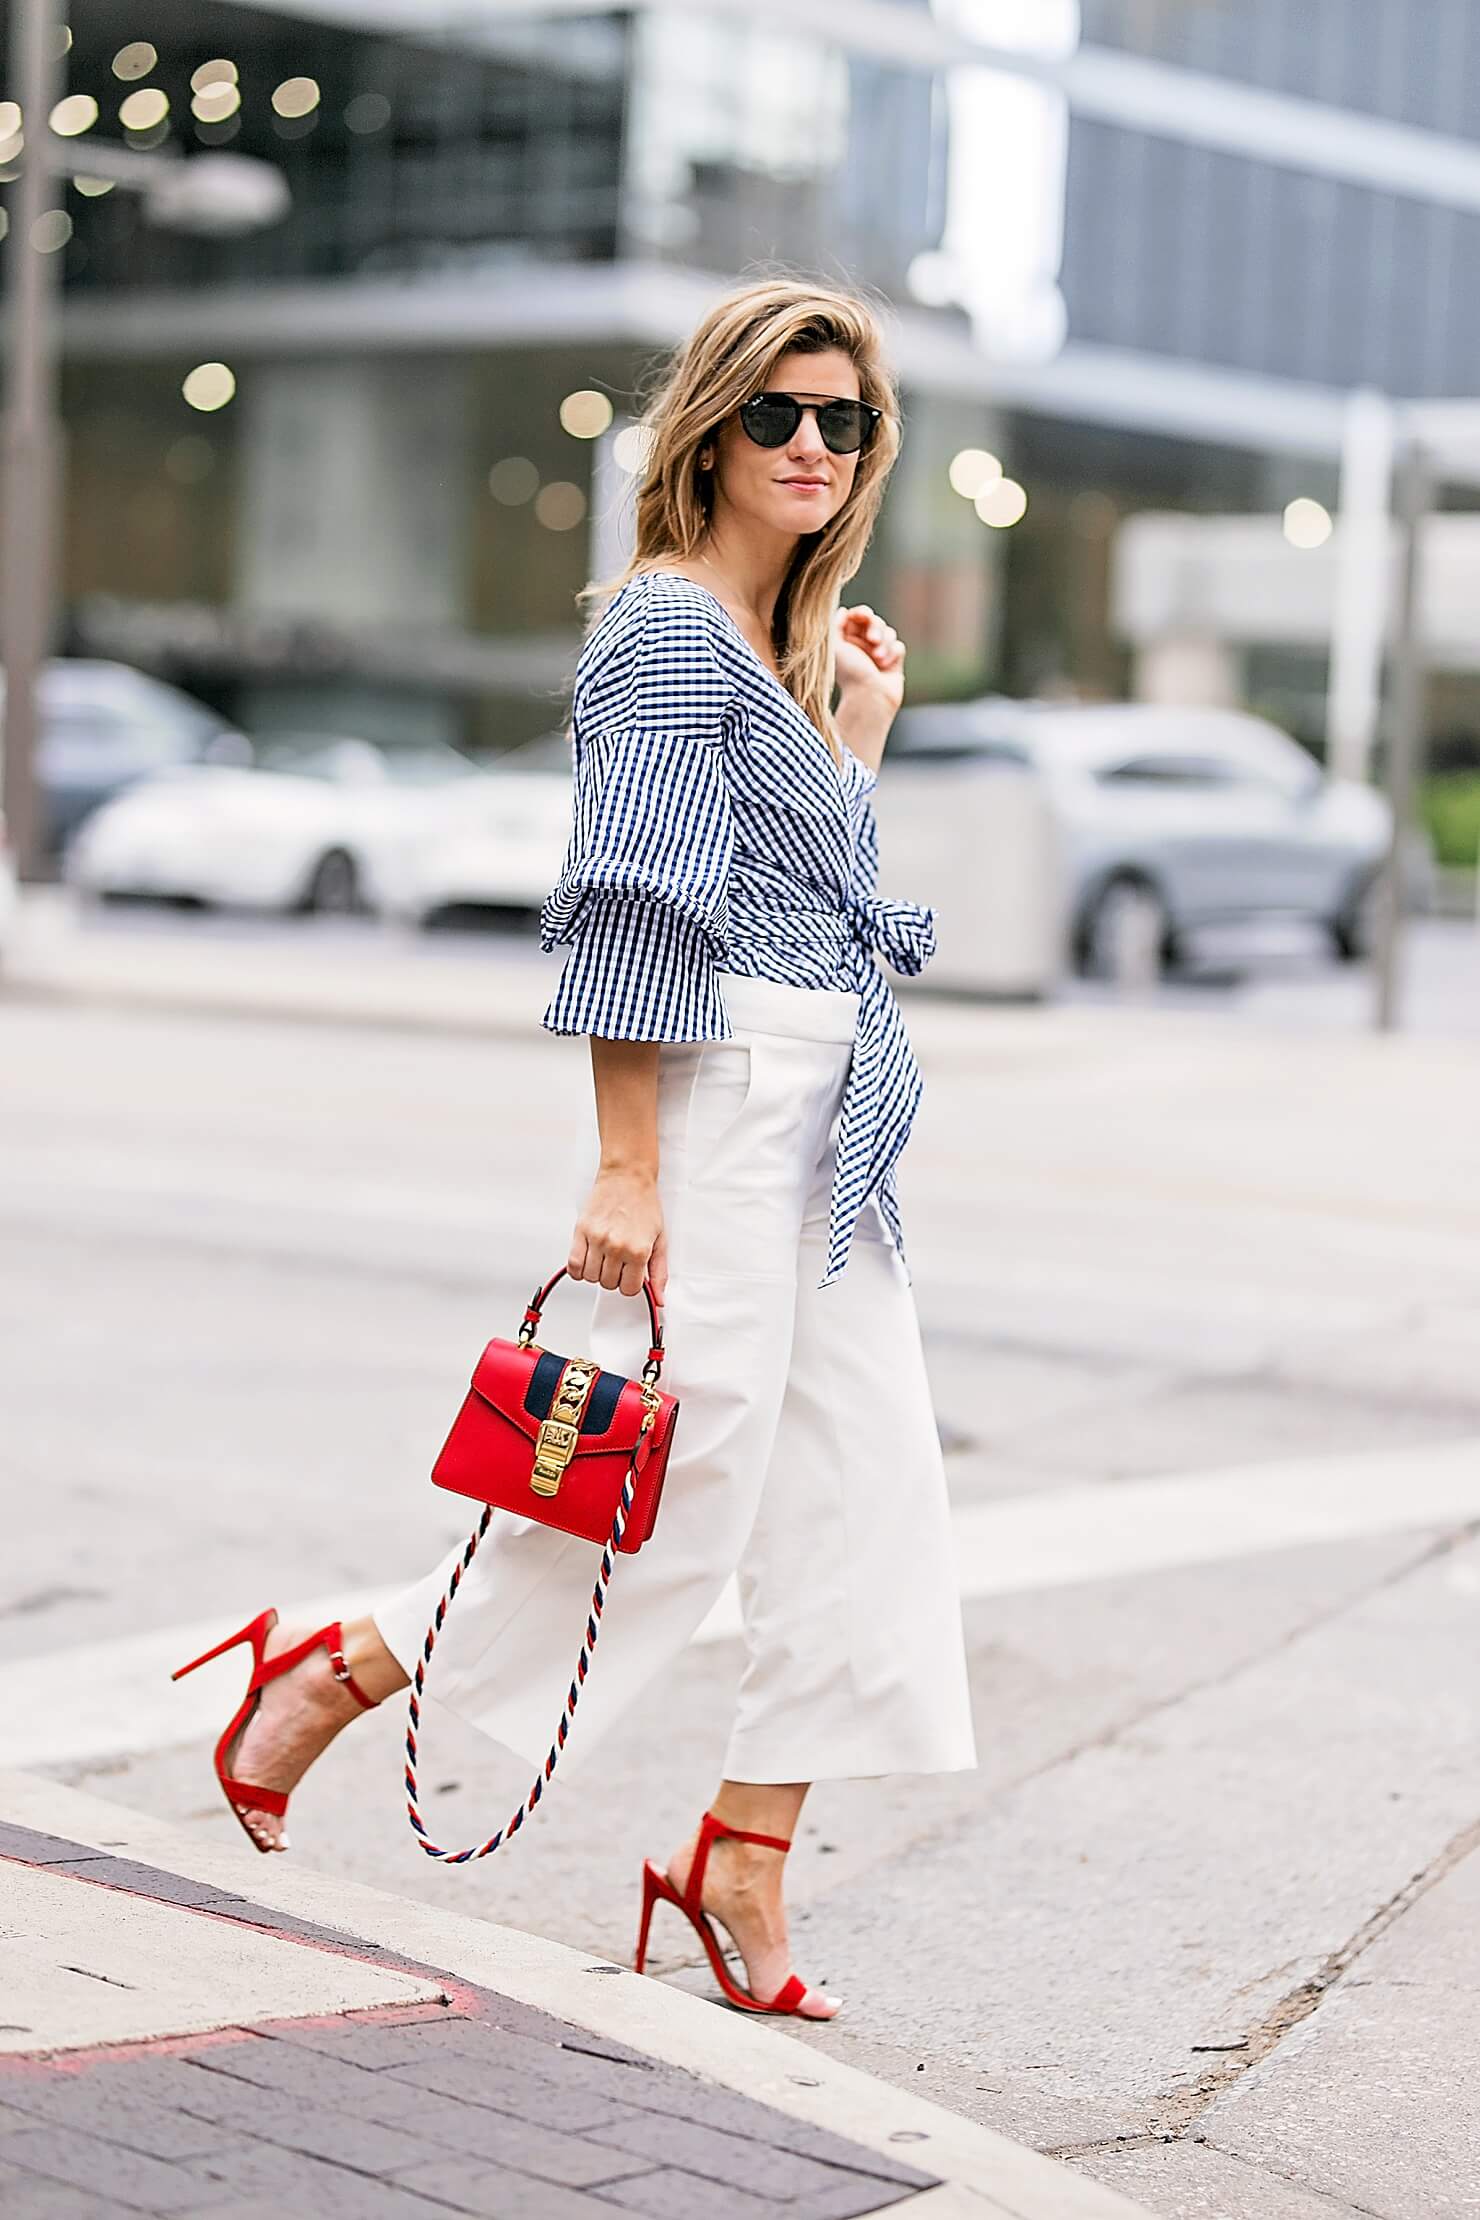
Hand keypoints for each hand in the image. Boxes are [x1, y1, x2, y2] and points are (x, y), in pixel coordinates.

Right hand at [568, 1166, 667, 1303]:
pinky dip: (579, 1269)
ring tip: (604, 1258)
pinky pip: (573, 1265)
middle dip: (614, 1277)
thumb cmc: (644, 1205)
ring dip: (597, 1272)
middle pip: (608, 1285)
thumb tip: (659, 1299)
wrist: (628, 1177)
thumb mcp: (660, 1240)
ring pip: (590, 1277)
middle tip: (618, 1262)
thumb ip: (659, 1272)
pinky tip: (588, 1259)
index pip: (629, 1289)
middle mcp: (617, 1247)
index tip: (630, 1275)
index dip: (630, 1284)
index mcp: (638, 1250)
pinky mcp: (581, 1231)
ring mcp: (597, 1239)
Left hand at [832, 603, 905, 721]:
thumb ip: (836, 625)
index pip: (858, 616)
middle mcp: (862, 646)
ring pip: (889, 632)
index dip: (862, 613)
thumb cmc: (851, 674)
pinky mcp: (893, 662)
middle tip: (872, 640)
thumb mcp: (835, 646)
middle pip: (875, 621)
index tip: (863, 616)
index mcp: (846, 641)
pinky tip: (885, 667)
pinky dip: (893, 654)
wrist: (870, 698)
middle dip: (876, 627)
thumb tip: (843, 610)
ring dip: (884, 643)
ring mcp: (878, 654)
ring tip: (878, 659)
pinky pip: (898, 646)